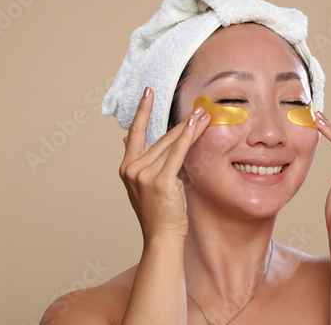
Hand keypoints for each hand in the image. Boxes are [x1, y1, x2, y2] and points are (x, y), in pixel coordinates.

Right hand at [119, 87, 209, 240]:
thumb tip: (126, 139)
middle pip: (160, 138)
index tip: (149, 92)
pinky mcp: (160, 181)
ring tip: (204, 115)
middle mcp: (132, 169)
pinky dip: (188, 137)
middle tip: (199, 109)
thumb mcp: (141, 186)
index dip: (143, 111)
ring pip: (171, 144)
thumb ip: (137, 162)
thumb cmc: (157, 213)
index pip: (134, 133)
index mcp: (126, 168)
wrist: (161, 237)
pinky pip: (177, 153)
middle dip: (181, 123)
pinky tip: (196, 125)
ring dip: (190, 128)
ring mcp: (144, 175)